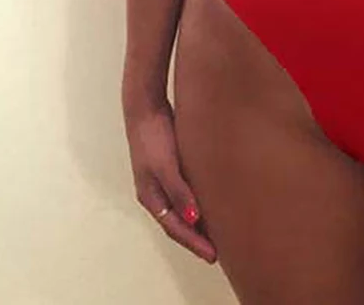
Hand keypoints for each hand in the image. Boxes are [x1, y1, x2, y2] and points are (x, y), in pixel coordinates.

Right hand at [124, 98, 216, 263]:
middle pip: (177, 223)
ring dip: (197, 223)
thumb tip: (193, 220)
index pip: (174, 228)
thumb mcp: (166, 165)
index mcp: (151, 197)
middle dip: (196, 238)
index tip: (213, 256)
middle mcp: (156, 192)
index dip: (194, 243)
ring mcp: (163, 179)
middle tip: (217, 252)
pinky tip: (211, 201)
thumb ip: (179, 191)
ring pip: (182, 209)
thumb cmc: (154, 136)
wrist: (146, 107)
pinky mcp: (171, 166)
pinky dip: (197, 203)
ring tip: (217, 232)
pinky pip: (186, 192)